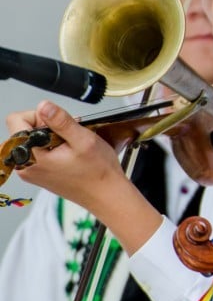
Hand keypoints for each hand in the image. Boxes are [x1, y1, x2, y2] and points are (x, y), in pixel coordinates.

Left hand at [6, 101, 125, 212]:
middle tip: (68, 137)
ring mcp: (30, 171)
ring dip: (50, 137)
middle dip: (46, 126)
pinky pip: (37, 150)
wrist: (106, 194)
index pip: (17, 120)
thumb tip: (44, 105)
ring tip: (70, 146)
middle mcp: (25, 166)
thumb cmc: (98, 172)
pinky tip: (68, 153)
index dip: (40, 116)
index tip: (58, 125)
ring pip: (30, 139)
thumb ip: (61, 121)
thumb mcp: (83, 140)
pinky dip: (51, 147)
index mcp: (31, 157)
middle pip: (22, 129)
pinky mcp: (37, 173)